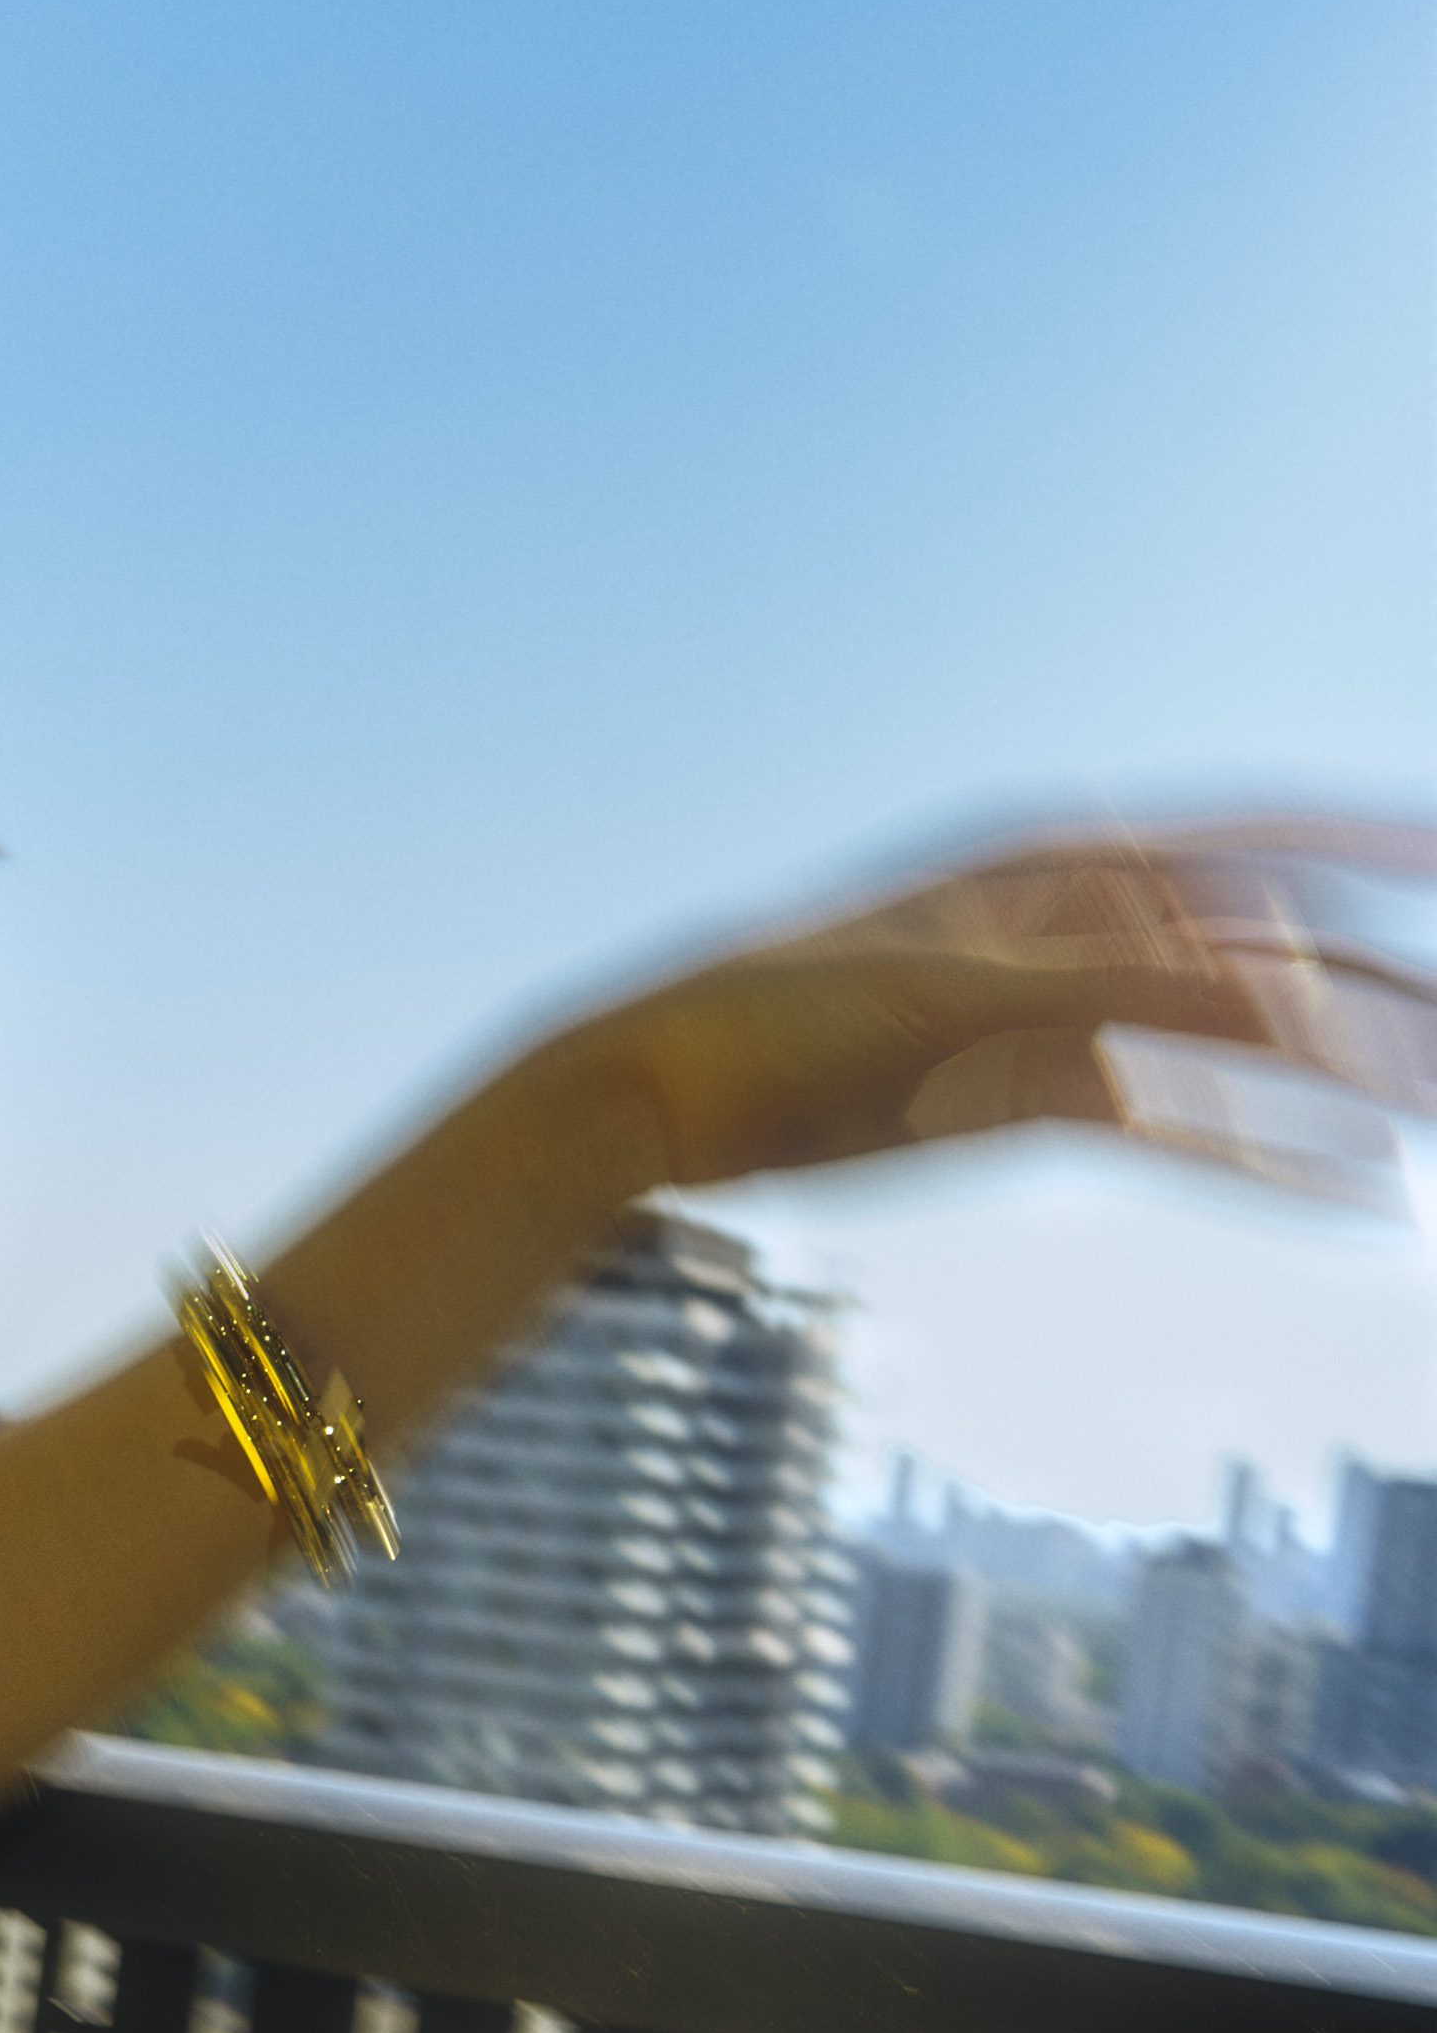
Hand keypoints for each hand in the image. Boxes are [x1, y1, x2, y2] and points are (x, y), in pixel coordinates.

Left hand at [568, 816, 1436, 1212]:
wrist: (667, 1096)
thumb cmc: (784, 1007)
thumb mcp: (959, 987)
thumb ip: (1120, 980)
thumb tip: (1276, 978)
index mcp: (1066, 857)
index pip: (1259, 836)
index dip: (1367, 838)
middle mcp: (1083, 926)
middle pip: (1271, 946)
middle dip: (1380, 982)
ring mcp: (1065, 1018)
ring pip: (1240, 1044)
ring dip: (1340, 1077)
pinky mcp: (1034, 1104)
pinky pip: (1182, 1131)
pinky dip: (1264, 1161)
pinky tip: (1342, 1196)